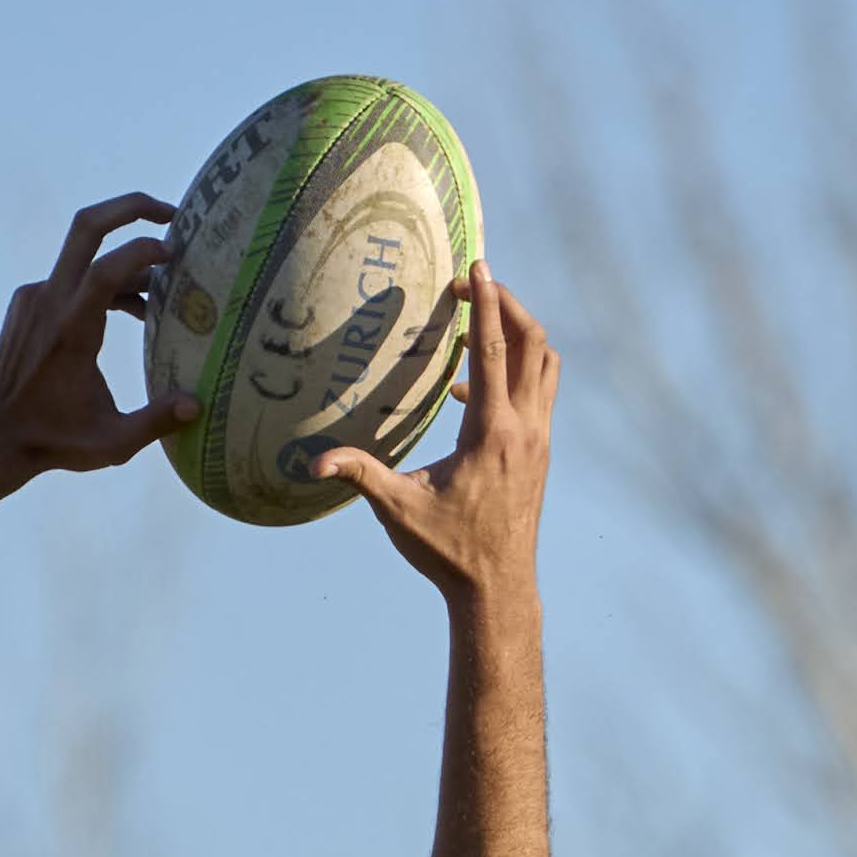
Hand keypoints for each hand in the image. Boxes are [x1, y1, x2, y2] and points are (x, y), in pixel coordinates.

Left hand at [0, 197, 195, 473]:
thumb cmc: (53, 441)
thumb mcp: (112, 443)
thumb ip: (156, 422)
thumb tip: (196, 405)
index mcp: (71, 329)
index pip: (109, 266)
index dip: (143, 249)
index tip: (174, 252)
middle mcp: (49, 302)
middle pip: (87, 226)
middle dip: (131, 208)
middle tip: (170, 214)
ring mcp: (33, 298)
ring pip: (84, 258)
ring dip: (124, 265)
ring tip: (160, 293)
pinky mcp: (25, 305)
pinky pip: (70, 280)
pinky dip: (101, 284)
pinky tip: (128, 311)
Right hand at [315, 264, 560, 600]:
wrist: (498, 589)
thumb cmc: (448, 551)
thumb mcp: (398, 511)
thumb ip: (359, 476)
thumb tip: (312, 462)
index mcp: (491, 433)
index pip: (493, 351)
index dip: (485, 303)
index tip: (478, 267)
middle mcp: (524, 429)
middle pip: (533, 342)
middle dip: (507, 304)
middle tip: (476, 283)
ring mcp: (538, 439)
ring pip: (545, 364)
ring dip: (519, 334)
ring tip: (480, 323)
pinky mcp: (539, 452)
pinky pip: (537, 393)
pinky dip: (515, 373)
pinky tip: (467, 391)